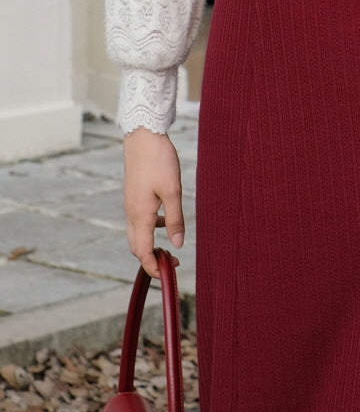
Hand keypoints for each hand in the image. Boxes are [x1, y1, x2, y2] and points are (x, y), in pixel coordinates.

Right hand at [123, 128, 183, 277]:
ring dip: (150, 244)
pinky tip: (165, 220)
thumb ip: (174, 219)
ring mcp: (130, 204)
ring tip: (170, 245)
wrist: (143, 137)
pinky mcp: (133, 196)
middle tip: (171, 263)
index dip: (152, 267)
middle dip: (151, 259)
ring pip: (137, 234)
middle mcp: (131, 213)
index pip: (142, 252)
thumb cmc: (159, 161)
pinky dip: (150, 228)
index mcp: (140, 215)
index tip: (167, 275)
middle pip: (137, 246)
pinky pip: (139, 220)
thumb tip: (177, 245)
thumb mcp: (173, 191)